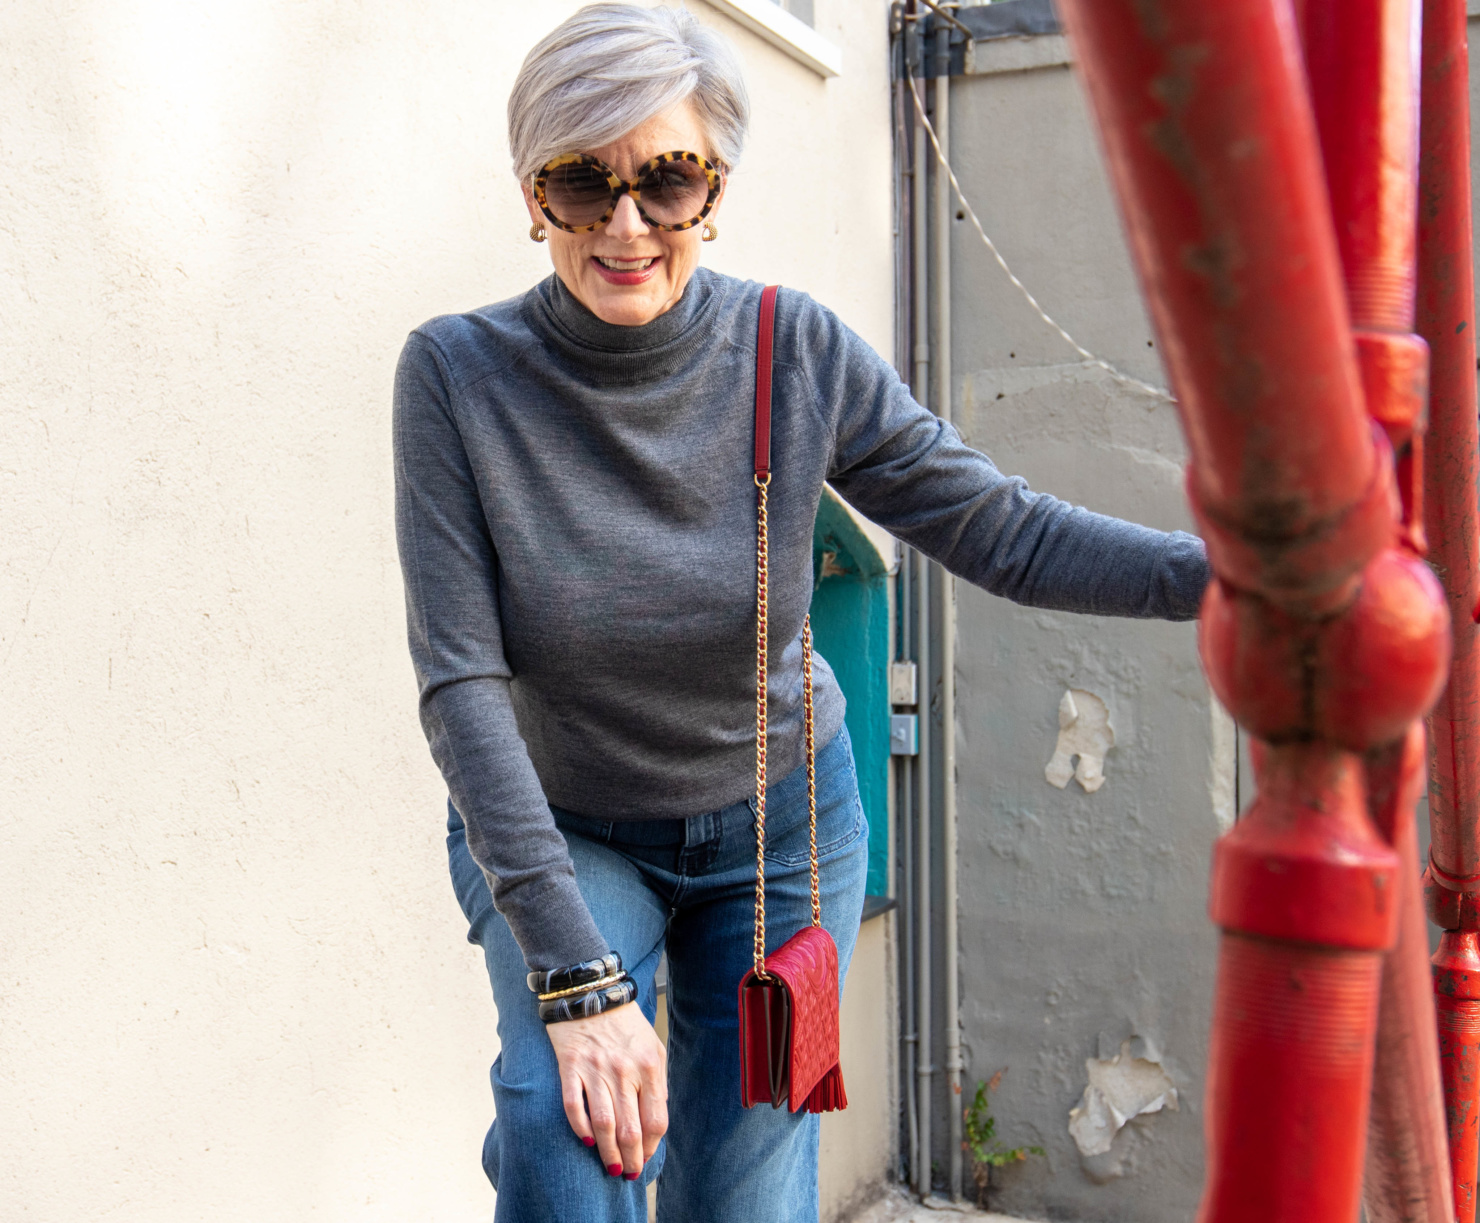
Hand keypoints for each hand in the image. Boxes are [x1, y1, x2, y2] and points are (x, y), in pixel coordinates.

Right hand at [545, 1001, 667, 1179]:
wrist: (591, 992)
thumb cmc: (625, 1022)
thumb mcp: (652, 1046)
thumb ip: (658, 1080)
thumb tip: (657, 1115)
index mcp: (648, 1067)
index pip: (655, 1119)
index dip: (651, 1145)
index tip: (645, 1157)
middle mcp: (624, 1071)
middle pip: (630, 1128)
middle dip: (631, 1157)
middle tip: (629, 1173)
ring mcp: (595, 1070)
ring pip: (604, 1123)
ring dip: (608, 1151)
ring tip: (611, 1167)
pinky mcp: (570, 1067)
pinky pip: (574, 1106)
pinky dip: (580, 1128)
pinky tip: (587, 1141)